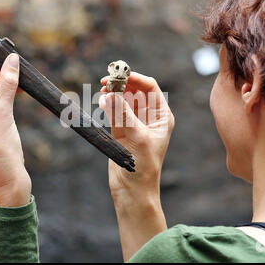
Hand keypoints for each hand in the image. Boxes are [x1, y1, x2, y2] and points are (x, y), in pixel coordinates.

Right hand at [99, 72, 174, 260]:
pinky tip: (102, 101)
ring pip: (123, 100)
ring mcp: (134, 123)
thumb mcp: (137, 136)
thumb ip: (123, 114)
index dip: (136, 78)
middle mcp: (149, 117)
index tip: (120, 74)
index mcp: (162, 116)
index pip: (150, 88)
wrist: (133, 190)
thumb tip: (110, 95)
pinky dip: (108, 105)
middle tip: (107, 81)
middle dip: (122, 84)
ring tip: (103, 91)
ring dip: (113, 94)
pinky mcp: (121, 131)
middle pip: (135, 91)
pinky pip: (114, 111)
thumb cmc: (144, 166)